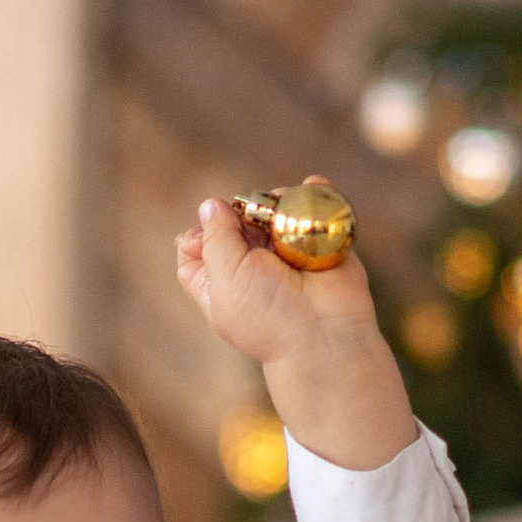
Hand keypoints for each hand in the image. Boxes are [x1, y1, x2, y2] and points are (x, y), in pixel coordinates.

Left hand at [173, 198, 415, 472]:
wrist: (326, 334)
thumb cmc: (269, 315)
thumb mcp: (224, 277)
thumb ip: (214, 237)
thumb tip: (212, 204)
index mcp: (219, 283)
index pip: (195, 247)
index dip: (200, 232)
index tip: (214, 232)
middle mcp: (252, 267)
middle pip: (236, 220)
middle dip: (243, 212)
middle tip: (255, 223)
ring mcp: (287, 252)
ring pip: (273, 208)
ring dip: (278, 202)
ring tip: (286, 218)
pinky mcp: (321, 242)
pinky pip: (314, 206)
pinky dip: (314, 193)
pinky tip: (312, 188)